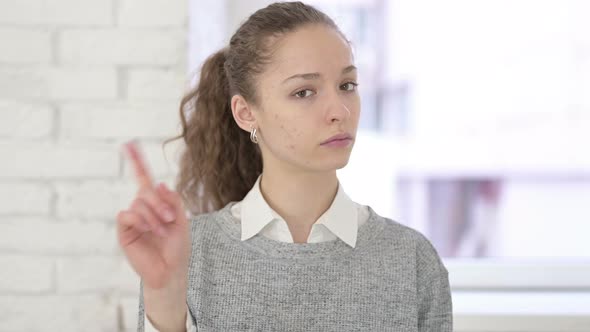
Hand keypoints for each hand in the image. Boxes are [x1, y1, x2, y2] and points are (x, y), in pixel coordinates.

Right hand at [117, 140, 190, 289]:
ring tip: (162, 230)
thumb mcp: (182, 220)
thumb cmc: (177, 247)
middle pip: (145, 190)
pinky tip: (149, 229)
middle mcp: (142, 207)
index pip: (144, 178)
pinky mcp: (124, 231)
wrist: (170, 271)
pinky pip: (126, 215)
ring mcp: (133, 219)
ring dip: (153, 215)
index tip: (129, 144)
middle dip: (159, 202)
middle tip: (170, 218)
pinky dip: (140, 219)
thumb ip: (173, 200)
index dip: (137, 161)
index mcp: (157, 203)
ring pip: (138, 202)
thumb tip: (160, 183)